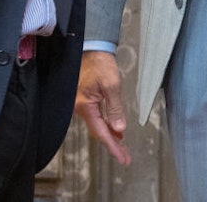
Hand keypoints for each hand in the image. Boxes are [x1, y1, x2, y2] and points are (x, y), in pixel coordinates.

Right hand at [75, 51, 130, 165]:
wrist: (92, 48)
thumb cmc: (100, 63)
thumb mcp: (111, 85)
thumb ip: (115, 108)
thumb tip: (119, 129)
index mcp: (85, 106)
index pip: (101, 132)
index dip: (113, 147)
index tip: (123, 158)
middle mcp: (80, 108)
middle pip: (98, 132)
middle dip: (112, 145)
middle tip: (126, 157)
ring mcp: (82, 104)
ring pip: (97, 125)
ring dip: (110, 135)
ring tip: (123, 146)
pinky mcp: (85, 99)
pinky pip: (95, 117)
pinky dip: (106, 125)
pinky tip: (115, 129)